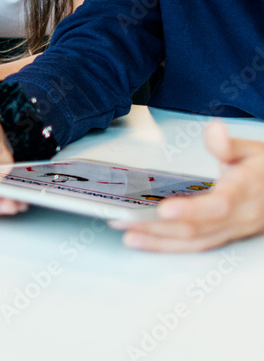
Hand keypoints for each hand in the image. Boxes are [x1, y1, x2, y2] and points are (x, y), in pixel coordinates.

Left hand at [110, 121, 263, 251]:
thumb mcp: (252, 151)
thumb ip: (228, 144)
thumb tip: (214, 130)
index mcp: (245, 192)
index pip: (218, 205)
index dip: (191, 210)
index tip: (164, 209)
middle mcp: (240, 217)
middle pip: (198, 229)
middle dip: (159, 227)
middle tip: (125, 220)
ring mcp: (233, 230)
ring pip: (195, 242)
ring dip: (159, 241)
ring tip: (128, 235)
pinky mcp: (225, 235)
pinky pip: (197, 245)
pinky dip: (170, 246)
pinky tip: (147, 241)